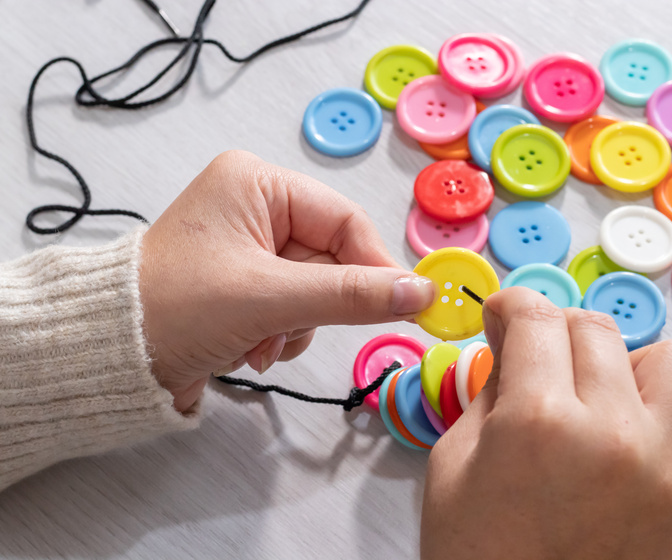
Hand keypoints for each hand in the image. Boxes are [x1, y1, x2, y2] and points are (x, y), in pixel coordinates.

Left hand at [139, 150, 433, 411]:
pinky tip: (251, 346)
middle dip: (317, 304)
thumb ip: (350, 294)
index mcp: (256, 184)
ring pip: (316, 287)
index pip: (344, 220)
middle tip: (295, 330)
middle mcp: (255, 206)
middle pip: (332, 257)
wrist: (109, 357)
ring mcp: (250, 246)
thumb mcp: (270, 298)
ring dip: (299, 324)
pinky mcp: (244, 281)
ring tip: (262, 342)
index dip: (375, 265)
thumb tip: (419, 292)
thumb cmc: (173, 309)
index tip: (403, 305)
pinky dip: (283, 332)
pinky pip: (293, 304)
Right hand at [421, 287, 671, 559]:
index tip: (506, 315)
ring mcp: (664, 470)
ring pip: (669, 362)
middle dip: (556, 331)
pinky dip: (648, 421)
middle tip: (538, 355)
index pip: (535, 318)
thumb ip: (489, 393)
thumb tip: (513, 351)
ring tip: (595, 393)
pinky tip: (613, 449)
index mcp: (540, 423)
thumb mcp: (454, 465)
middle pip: (596, 329)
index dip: (512, 306)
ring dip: (626, 364)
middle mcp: (614, 436)